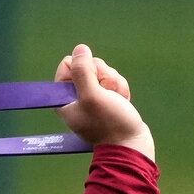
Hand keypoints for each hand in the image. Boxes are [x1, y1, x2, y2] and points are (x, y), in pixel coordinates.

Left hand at [54, 44, 154, 161]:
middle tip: (107, 91)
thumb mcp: (92, 95)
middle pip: (88, 66)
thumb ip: (82, 71)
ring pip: (104, 72)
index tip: (92, 80)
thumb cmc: (109, 123)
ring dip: (115, 83)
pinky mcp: (107, 100)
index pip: (67, 65)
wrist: (130, 144)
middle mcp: (75, 98)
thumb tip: (79, 49)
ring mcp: (92, 98)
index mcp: (63, 99)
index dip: (84, 67)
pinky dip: (121, 89)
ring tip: (117, 100)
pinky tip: (123, 102)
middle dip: (103, 75)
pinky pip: (114, 82)